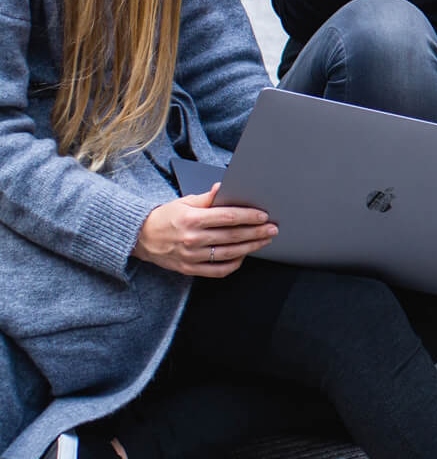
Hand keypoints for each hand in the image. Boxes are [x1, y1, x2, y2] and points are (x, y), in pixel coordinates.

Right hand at [133, 185, 277, 277]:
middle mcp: (193, 239)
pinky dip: (234, 264)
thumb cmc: (165, 217)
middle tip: (272, 229)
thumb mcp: (184, 202)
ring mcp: (192, 257)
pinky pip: (218, 270)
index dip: (249, 216)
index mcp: (192, 219)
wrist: (141, 238)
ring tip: (264, 241)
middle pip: (232, 236)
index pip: (227, 217)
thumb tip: (223, 187)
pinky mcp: (190, 269)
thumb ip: (207, 198)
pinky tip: (244, 255)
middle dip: (256, 232)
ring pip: (229, 254)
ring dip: (251, 247)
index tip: (263, 215)